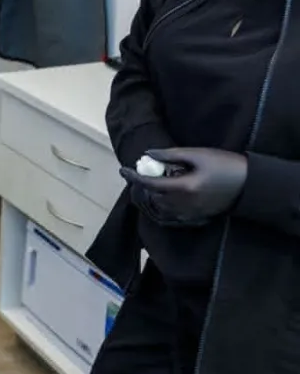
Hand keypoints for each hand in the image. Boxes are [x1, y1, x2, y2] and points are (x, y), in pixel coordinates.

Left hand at [120, 147, 246, 221]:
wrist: (251, 185)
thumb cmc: (226, 165)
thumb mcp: (198, 154)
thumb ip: (171, 154)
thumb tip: (148, 154)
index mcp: (183, 187)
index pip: (150, 184)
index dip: (133, 176)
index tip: (123, 169)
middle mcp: (184, 204)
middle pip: (153, 197)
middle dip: (145, 185)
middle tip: (145, 171)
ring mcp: (191, 214)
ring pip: (161, 208)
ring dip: (154, 196)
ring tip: (157, 181)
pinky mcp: (198, 218)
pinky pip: (173, 216)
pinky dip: (165, 206)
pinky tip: (167, 196)